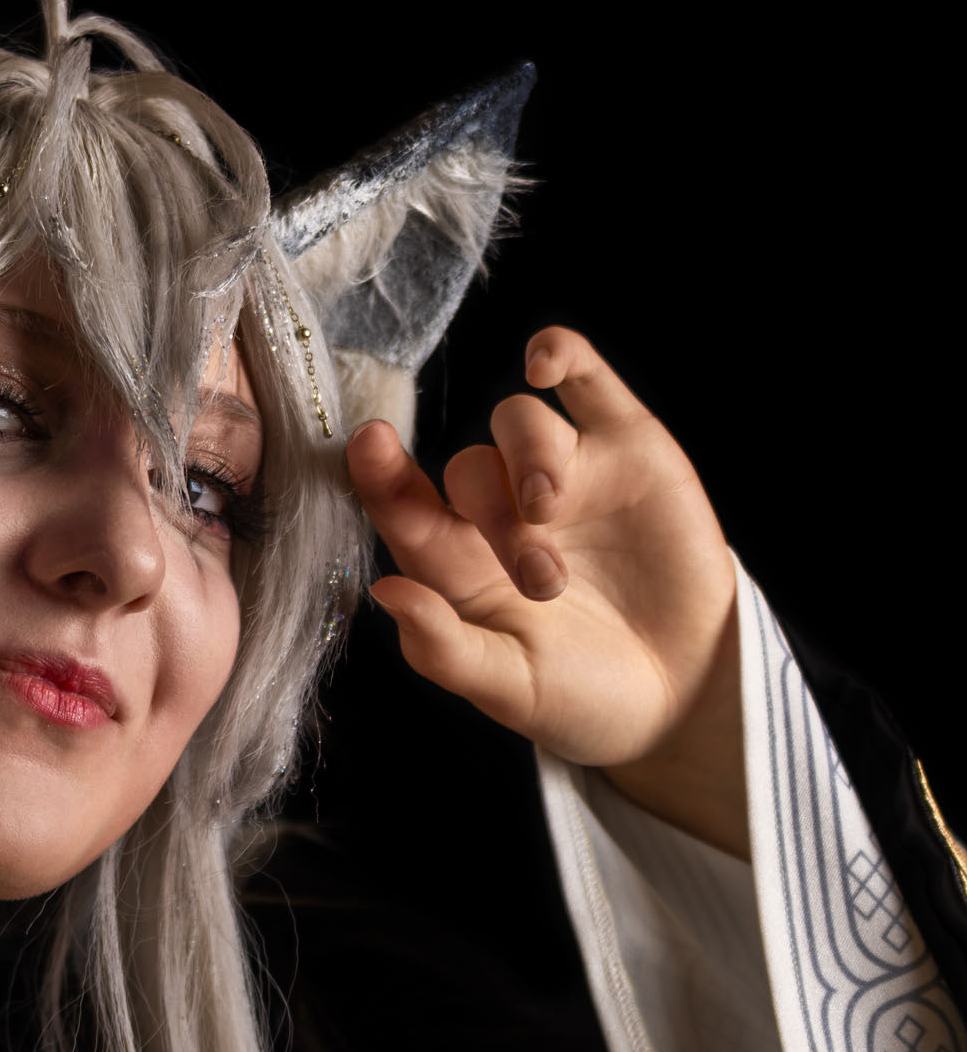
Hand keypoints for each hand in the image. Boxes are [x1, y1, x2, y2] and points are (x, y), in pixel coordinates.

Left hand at [346, 329, 748, 857]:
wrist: (683, 695)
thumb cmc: (583, 696)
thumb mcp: (510, 687)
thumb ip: (445, 647)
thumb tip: (385, 590)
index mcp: (458, 565)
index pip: (404, 506)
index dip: (379, 473)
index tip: (368, 446)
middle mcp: (501, 510)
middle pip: (469, 470)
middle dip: (495, 517)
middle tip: (542, 582)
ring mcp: (563, 473)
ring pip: (517, 423)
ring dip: (530, 460)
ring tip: (553, 513)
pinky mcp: (625, 448)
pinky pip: (584, 380)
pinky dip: (561, 355)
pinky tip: (543, 360)